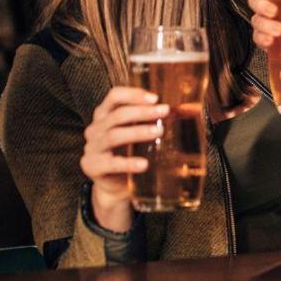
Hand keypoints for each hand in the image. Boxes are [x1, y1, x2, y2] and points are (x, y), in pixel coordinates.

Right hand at [81, 86, 167, 231]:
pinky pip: (111, 164)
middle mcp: (95, 129)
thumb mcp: (139, 134)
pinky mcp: (93, 167)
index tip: (155, 98)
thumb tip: (189, 110)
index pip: (114, 96)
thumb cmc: (130, 154)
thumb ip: (153, 121)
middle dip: (142, 112)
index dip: (133, 94)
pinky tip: (144, 164)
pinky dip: (128, 163)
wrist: (116, 186)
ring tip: (158, 132)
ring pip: (113, 136)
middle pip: (116, 115)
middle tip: (164, 112)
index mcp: (104, 115)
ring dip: (137, 132)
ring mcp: (92, 148)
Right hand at [242, 0, 280, 50]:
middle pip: (255, 0)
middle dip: (261, 4)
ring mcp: (268, 23)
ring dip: (265, 24)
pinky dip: (263, 39)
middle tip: (274, 11)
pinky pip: (258, 38)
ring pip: (256, 20)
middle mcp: (272, 5)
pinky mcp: (268, 40)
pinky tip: (271, 41)